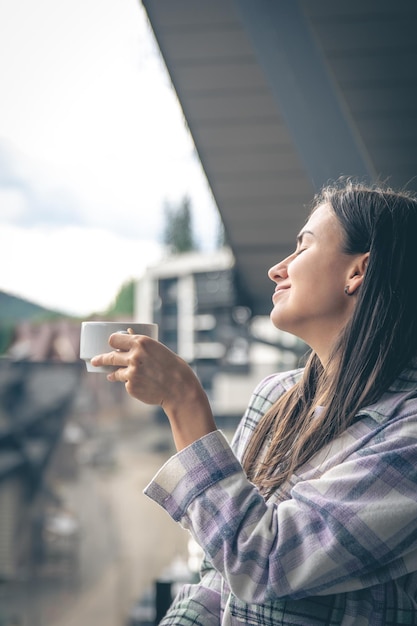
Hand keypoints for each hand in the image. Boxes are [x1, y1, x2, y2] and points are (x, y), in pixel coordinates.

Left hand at [90, 332, 215, 449]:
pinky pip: (126, 384)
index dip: (111, 342)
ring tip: (112, 375)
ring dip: (114, 374)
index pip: (114, 339)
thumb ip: (142, 345)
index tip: (110, 344)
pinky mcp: (131, 387)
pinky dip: (131, 384)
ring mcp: (131, 373)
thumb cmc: (173, 366)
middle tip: (95, 361)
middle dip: (100, 359)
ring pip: (115, 372)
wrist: (180, 389)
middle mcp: (133, 356)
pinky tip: (143, 385)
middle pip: (109, 356)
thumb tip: (128, 333)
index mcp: (141, 342)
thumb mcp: (158, 349)